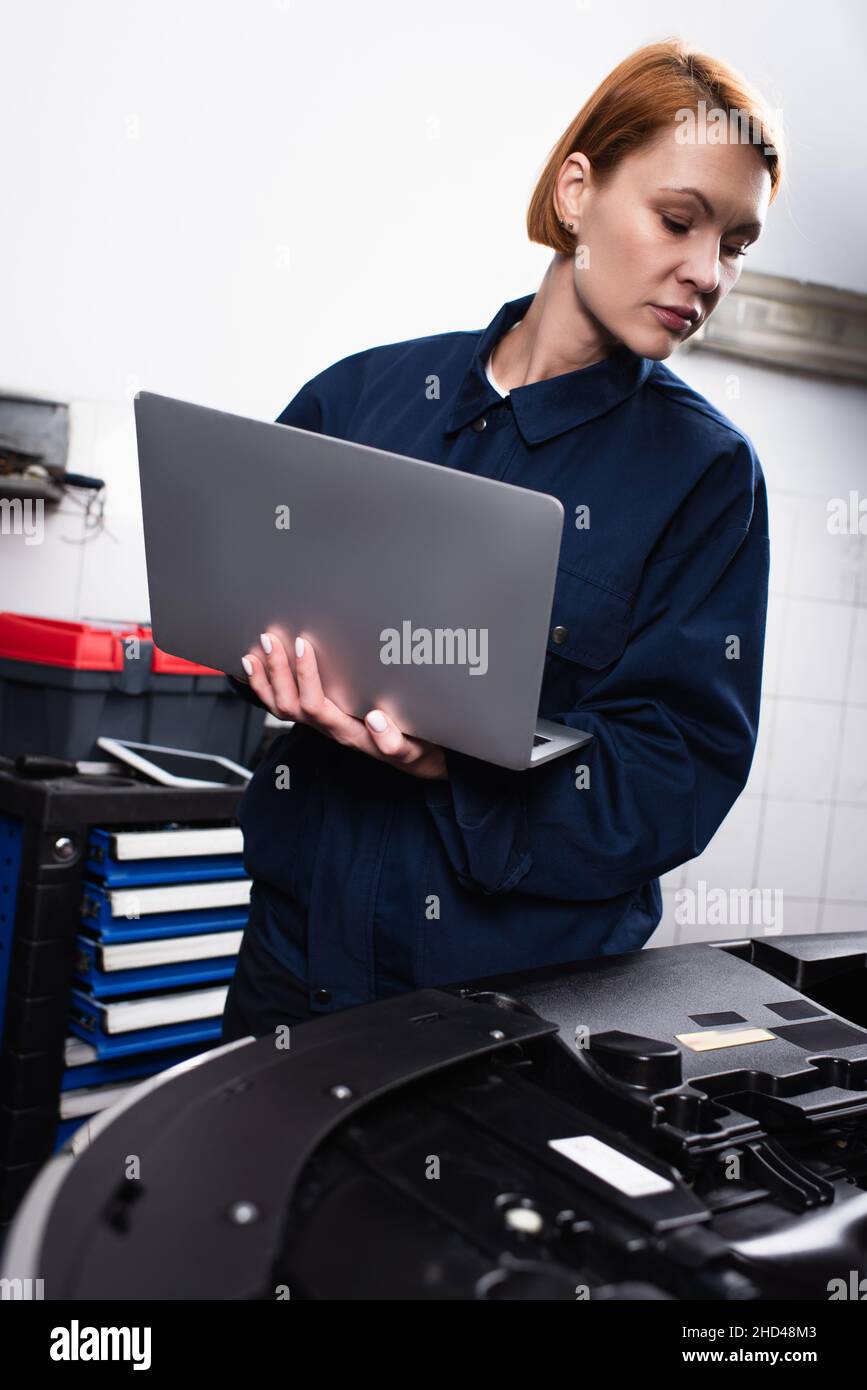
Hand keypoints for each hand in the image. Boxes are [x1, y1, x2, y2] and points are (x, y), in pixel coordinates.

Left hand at [240, 632, 448, 781]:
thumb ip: (394, 741)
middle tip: (272, 640)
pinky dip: (263, 688)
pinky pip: (281, 706)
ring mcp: (319, 724)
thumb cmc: (411, 745)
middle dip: (278, 671)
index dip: (305, 676)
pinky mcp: (317, 717)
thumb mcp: (411, 747)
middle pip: (291, 704)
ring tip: (254, 652)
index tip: (302, 646)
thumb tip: (375, 720)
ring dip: (265, 679)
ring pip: (280, 707)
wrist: (410, 757)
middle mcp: (328, 728)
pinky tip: (254, 669)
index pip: (316, 705)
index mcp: (347, 731)